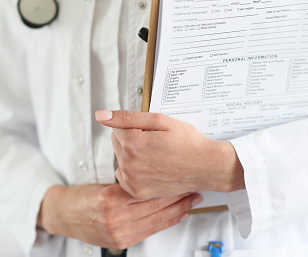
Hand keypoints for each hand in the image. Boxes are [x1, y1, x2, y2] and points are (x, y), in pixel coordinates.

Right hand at [37, 183, 201, 249]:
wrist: (63, 215)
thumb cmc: (81, 196)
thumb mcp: (102, 182)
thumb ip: (126, 182)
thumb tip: (152, 173)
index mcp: (110, 199)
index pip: (147, 191)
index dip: (167, 184)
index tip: (181, 176)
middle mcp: (115, 219)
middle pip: (155, 206)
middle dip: (178, 197)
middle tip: (193, 187)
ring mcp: (119, 233)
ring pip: (156, 220)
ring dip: (178, 211)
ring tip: (192, 201)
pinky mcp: (121, 242)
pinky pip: (150, 231)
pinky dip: (166, 223)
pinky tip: (178, 216)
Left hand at [96, 110, 244, 198]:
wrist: (206, 166)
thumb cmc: (187, 141)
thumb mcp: (160, 121)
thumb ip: (127, 117)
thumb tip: (100, 116)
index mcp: (132, 143)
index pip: (116, 128)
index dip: (135, 127)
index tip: (152, 132)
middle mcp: (129, 163)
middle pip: (117, 143)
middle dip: (131, 140)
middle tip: (155, 143)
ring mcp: (133, 180)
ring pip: (121, 159)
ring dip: (132, 155)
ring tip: (155, 156)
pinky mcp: (138, 191)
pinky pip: (125, 177)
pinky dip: (134, 172)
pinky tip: (151, 168)